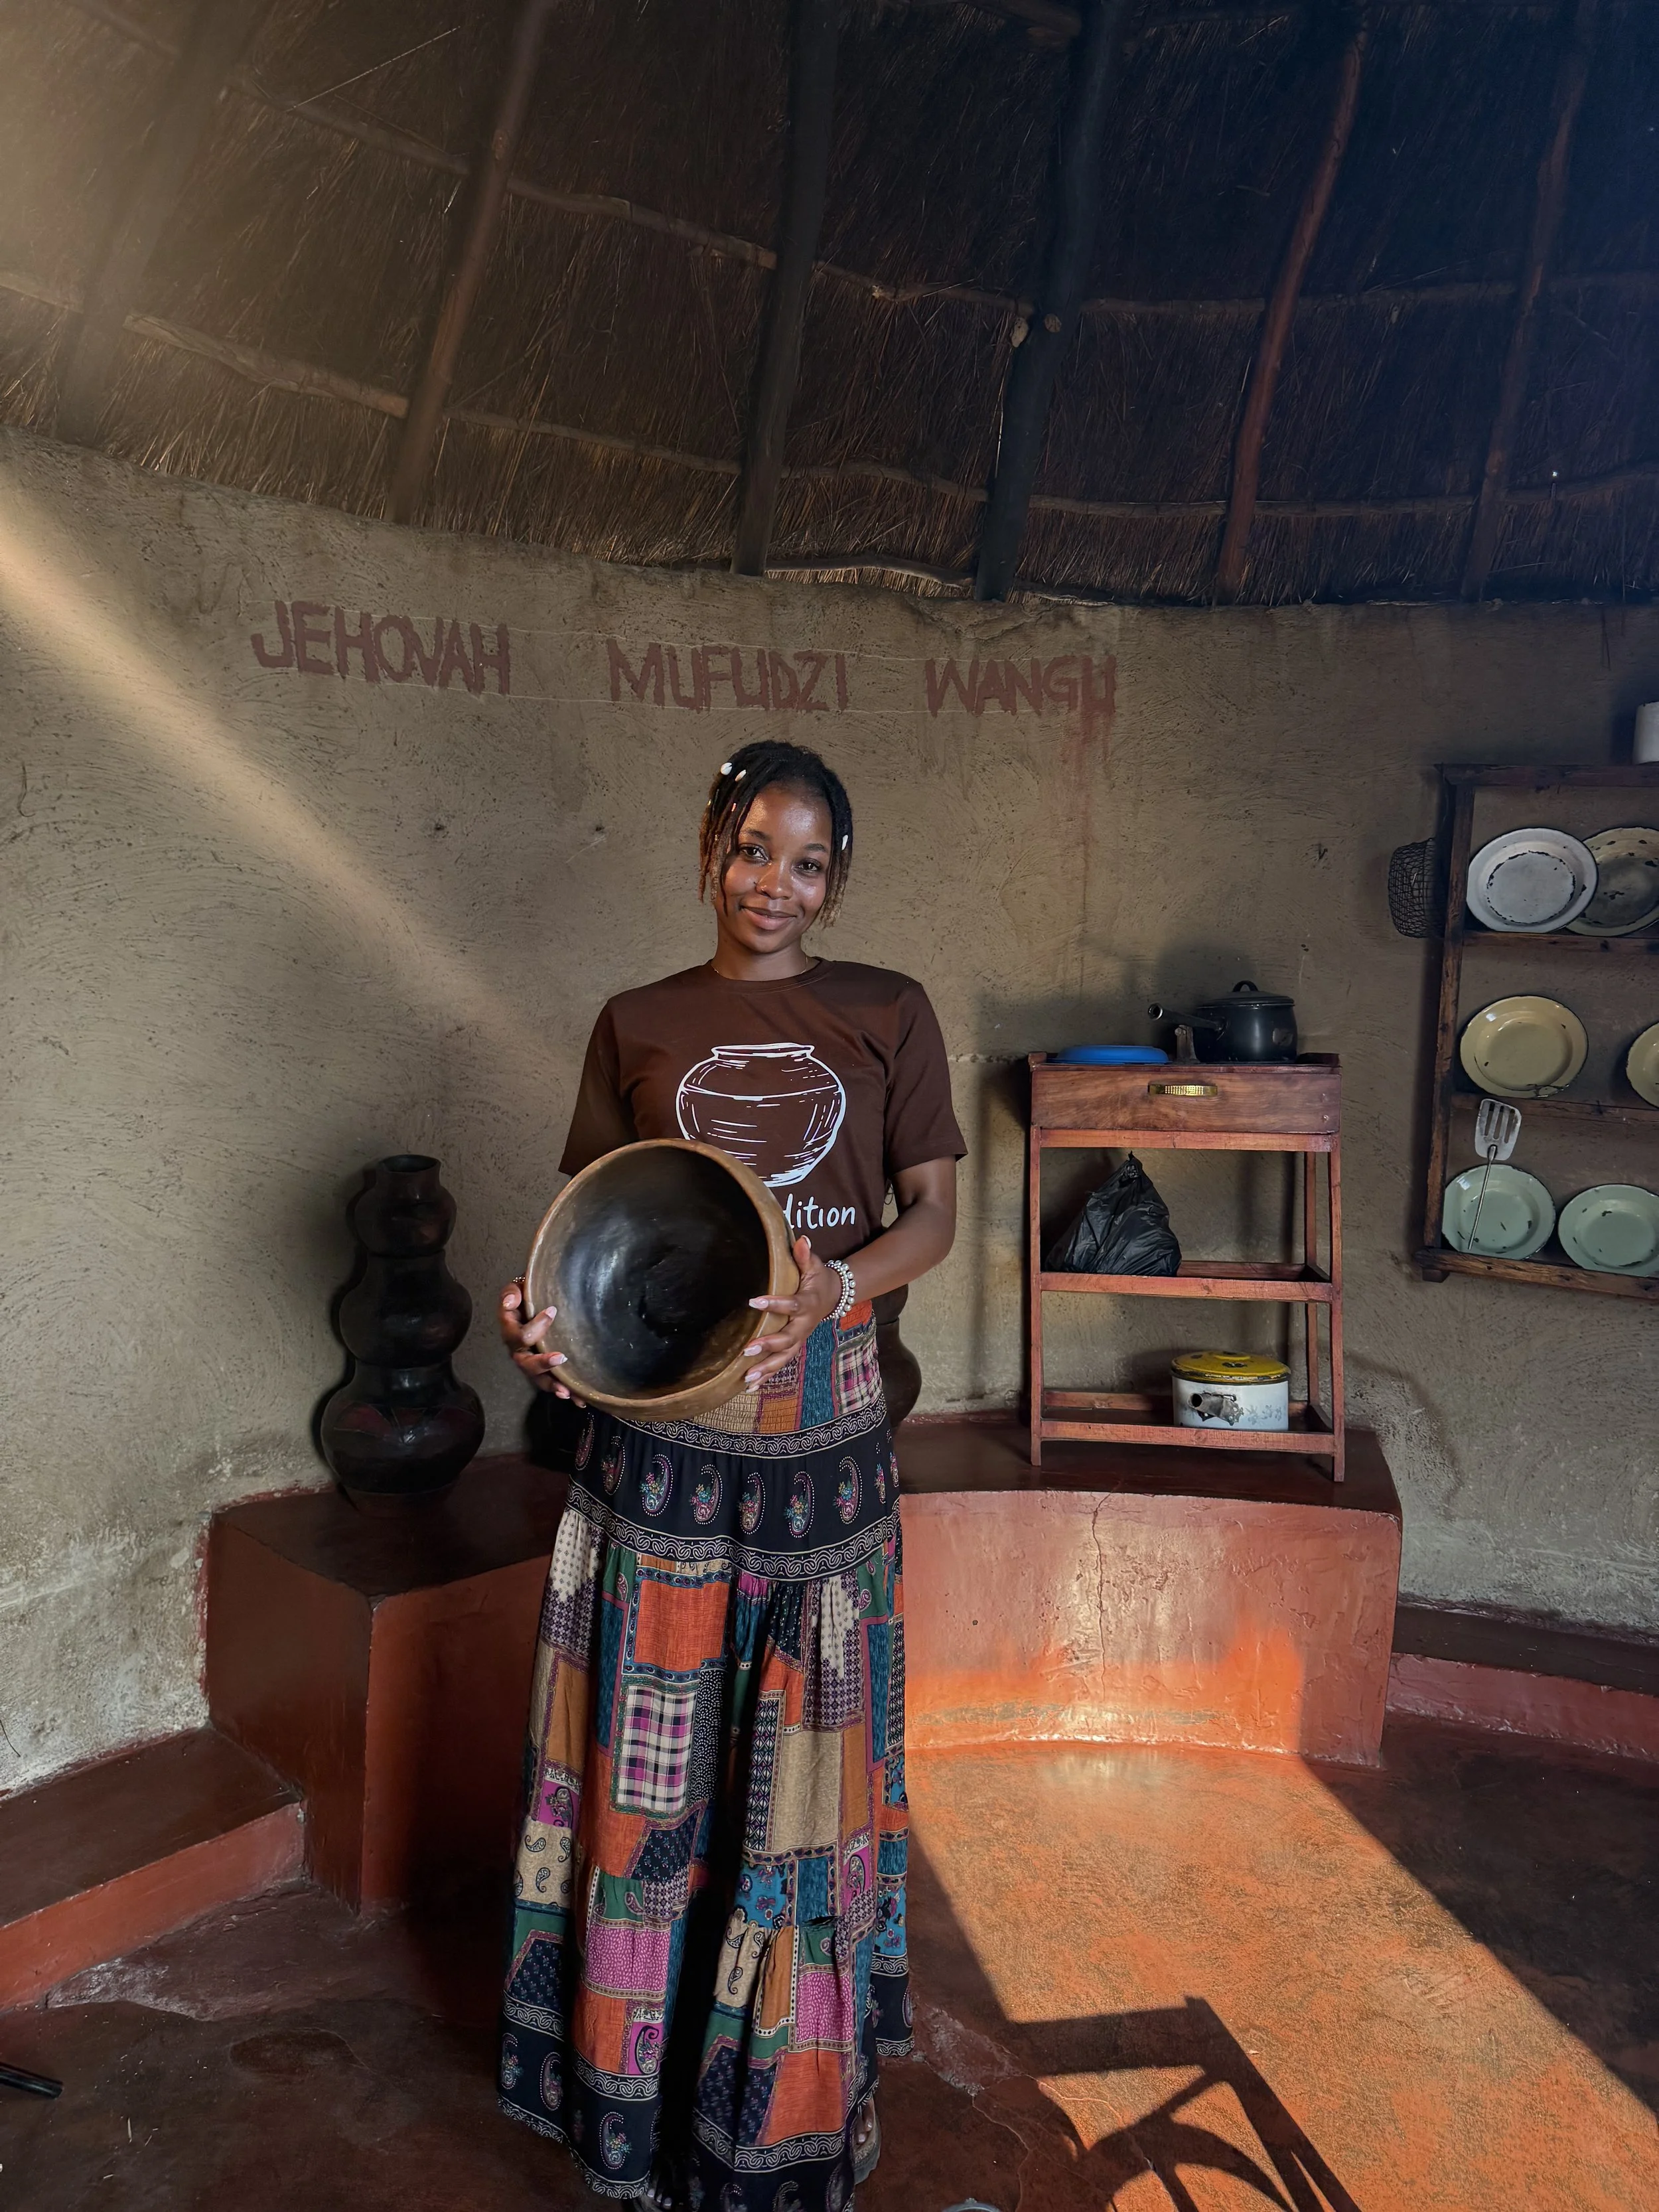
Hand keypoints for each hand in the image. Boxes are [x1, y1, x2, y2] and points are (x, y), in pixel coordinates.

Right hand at [499, 1279, 582, 1401]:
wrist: (533, 1303)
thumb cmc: (526, 1296)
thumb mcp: (517, 1289)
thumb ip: (512, 1293)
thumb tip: (510, 1302)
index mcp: (511, 1331)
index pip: (518, 1334)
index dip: (535, 1325)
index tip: (553, 1311)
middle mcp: (518, 1351)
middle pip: (525, 1363)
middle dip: (542, 1363)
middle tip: (560, 1358)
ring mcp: (530, 1362)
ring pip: (537, 1378)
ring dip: (552, 1385)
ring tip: (567, 1392)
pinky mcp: (543, 1369)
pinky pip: (551, 1382)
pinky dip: (564, 1391)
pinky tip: (579, 1400)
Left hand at [740, 1238, 841, 1389]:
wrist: (835, 1297)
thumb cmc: (819, 1279)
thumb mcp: (815, 1265)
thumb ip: (805, 1255)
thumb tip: (802, 1238)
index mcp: (807, 1304)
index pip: (791, 1305)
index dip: (774, 1304)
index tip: (753, 1301)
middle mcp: (804, 1326)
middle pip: (787, 1339)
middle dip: (768, 1345)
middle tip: (747, 1349)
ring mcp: (800, 1339)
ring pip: (784, 1357)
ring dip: (766, 1369)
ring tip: (747, 1378)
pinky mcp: (794, 1347)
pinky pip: (781, 1364)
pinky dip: (767, 1376)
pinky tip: (750, 1386)